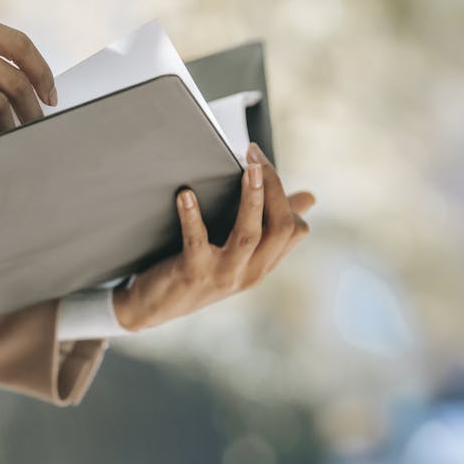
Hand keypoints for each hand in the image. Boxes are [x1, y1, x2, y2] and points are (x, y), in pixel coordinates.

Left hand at [112, 143, 314, 330]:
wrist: (153, 308)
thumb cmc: (197, 271)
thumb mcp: (238, 252)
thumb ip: (267, 225)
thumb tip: (310, 197)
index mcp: (263, 264)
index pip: (294, 230)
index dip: (285, 194)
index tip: (263, 164)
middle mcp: (250, 272)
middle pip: (280, 227)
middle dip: (272, 186)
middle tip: (254, 154)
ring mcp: (223, 275)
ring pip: (249, 234)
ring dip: (252, 199)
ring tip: (248, 168)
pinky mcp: (193, 274)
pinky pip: (197, 242)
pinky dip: (192, 216)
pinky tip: (186, 194)